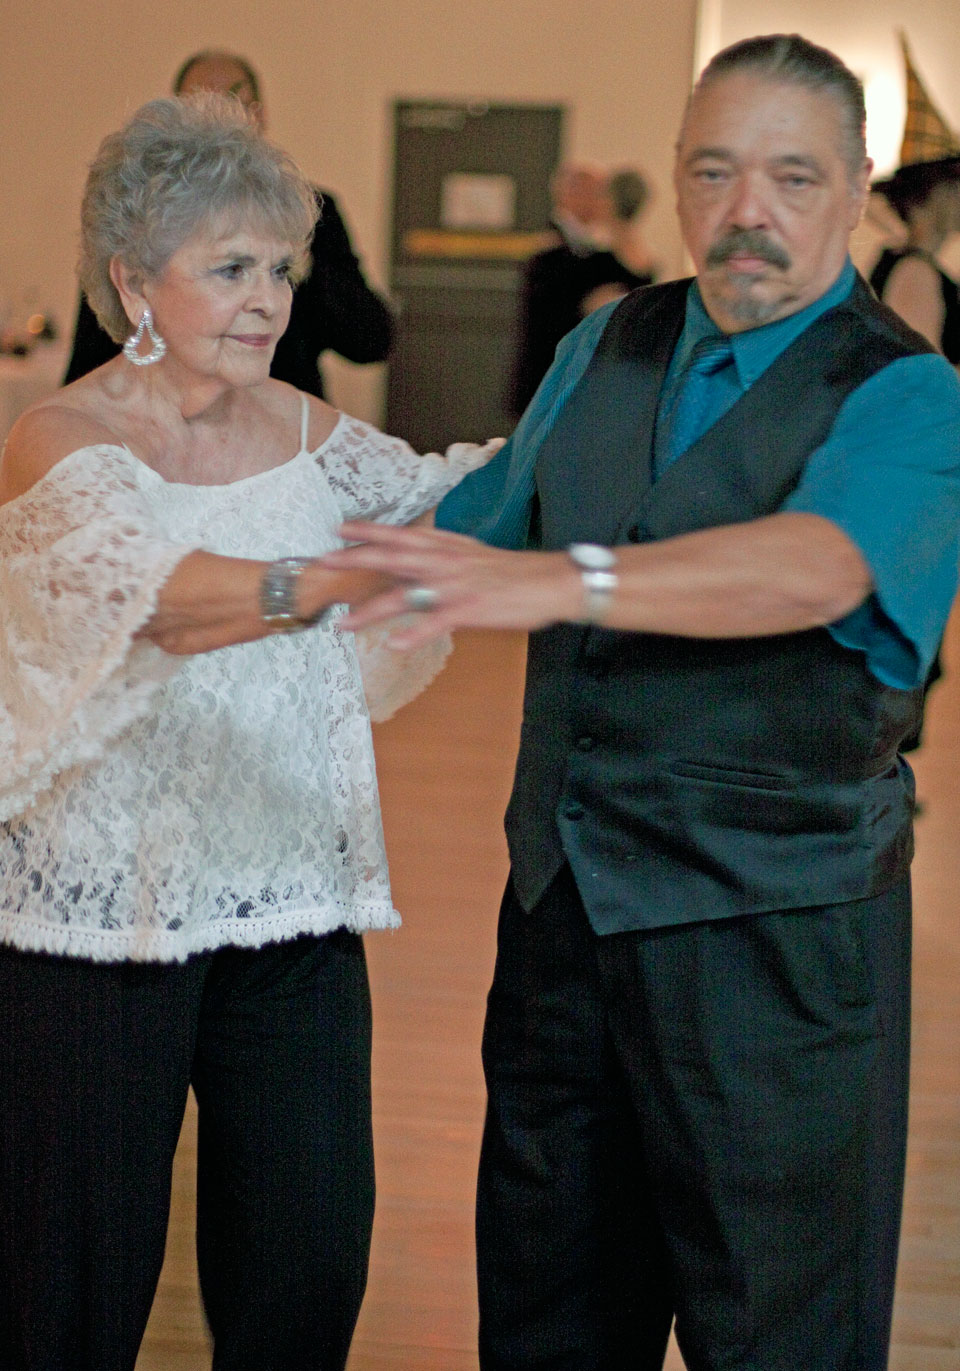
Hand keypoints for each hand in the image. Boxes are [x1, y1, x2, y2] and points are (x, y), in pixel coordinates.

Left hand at [319, 522, 582, 647]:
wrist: (549, 581)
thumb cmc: (513, 573)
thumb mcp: (472, 555)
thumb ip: (443, 557)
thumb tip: (417, 560)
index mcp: (446, 547)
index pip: (401, 535)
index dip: (369, 531)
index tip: (339, 529)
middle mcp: (444, 561)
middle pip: (391, 558)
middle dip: (354, 561)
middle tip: (323, 564)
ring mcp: (454, 586)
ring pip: (404, 595)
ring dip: (371, 611)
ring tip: (344, 624)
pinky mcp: (469, 609)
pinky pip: (435, 623)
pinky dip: (414, 633)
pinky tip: (394, 644)